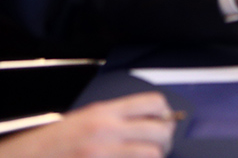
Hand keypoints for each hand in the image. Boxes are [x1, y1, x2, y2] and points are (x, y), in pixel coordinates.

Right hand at [0, 92, 174, 157]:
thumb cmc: (52, 143)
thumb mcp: (84, 119)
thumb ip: (115, 118)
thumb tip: (147, 120)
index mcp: (103, 113)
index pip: (153, 103)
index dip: (166, 112)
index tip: (166, 120)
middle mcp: (107, 130)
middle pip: (160, 129)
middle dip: (166, 138)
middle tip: (163, 144)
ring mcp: (105, 153)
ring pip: (153, 153)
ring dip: (156, 156)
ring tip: (151, 156)